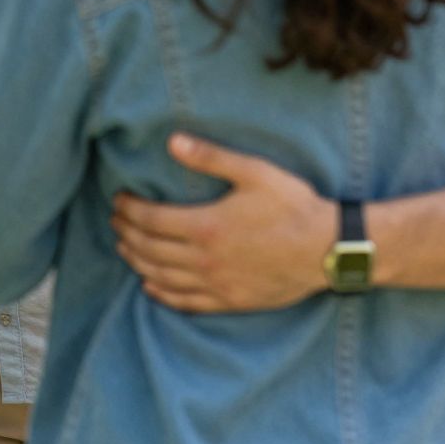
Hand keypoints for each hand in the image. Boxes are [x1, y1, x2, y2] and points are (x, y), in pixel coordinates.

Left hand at [110, 133, 336, 311]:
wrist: (328, 249)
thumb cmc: (293, 206)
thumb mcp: (254, 173)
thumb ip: (211, 158)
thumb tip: (173, 141)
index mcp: (205, 226)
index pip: (150, 219)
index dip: (129, 210)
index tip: (119, 200)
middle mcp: (204, 259)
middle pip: (149, 249)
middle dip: (127, 233)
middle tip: (116, 221)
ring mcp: (216, 284)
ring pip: (161, 277)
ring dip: (137, 262)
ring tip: (124, 248)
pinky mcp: (230, 301)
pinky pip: (186, 302)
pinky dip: (162, 294)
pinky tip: (150, 287)